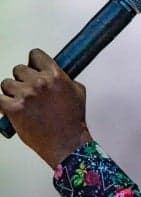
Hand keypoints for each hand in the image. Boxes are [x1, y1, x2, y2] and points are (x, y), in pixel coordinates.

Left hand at [0, 49, 92, 167]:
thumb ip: (64, 78)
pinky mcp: (13, 109)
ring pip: (6, 83)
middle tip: (27, 88)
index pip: (35, 55)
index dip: (34, 61)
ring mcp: (25, 95)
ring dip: (11, 90)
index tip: (33, 66)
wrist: (67, 142)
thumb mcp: (77, 91)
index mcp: (55, 75)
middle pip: (19, 69)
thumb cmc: (73, 120)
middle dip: (22, 78)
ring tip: (19, 100)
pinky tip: (9, 107)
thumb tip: (56, 75)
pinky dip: (2, 103)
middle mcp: (39, 82)